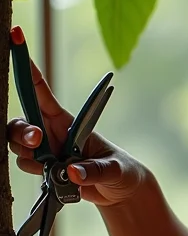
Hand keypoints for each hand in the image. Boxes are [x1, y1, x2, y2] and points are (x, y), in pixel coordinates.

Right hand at [6, 26, 146, 206]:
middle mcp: (53, 134)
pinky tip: (56, 179)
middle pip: (21, 122)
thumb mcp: (116, 170)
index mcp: (69, 123)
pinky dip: (35, 172)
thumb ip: (96, 171)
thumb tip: (73, 172)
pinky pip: (25, 166)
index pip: (43, 94)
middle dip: (22, 131)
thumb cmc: (123, 172)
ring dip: (28, 155)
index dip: (28, 71)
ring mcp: (46, 152)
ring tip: (54, 168)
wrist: (122, 193)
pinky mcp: (44, 170)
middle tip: (38, 142)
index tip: (16, 42)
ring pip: (18, 146)